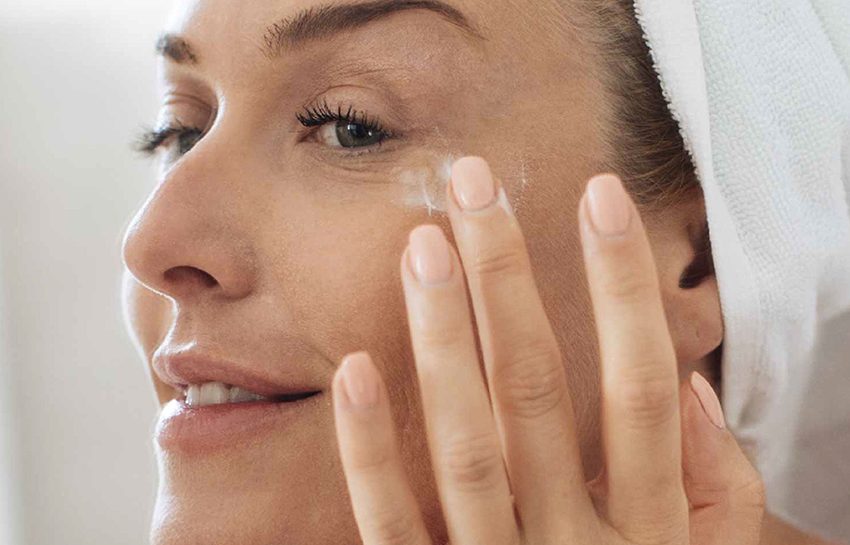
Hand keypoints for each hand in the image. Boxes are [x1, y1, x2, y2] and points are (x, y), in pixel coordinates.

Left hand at [331, 157, 764, 544]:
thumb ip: (715, 496)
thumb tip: (694, 393)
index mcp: (650, 530)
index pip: (644, 386)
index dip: (624, 286)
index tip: (596, 195)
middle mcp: (576, 543)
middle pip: (541, 393)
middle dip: (509, 281)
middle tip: (475, 186)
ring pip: (467, 443)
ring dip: (442, 339)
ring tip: (422, 247)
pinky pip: (394, 523)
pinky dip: (371, 450)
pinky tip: (355, 368)